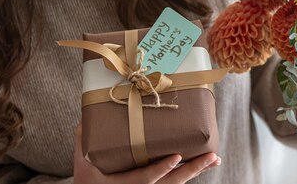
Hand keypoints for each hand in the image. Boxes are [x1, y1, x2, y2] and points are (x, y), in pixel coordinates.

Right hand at [73, 123, 220, 183]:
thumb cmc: (88, 181)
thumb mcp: (83, 164)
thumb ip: (84, 142)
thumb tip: (85, 118)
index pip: (145, 180)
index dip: (160, 170)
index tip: (177, 158)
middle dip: (192, 170)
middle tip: (211, 157)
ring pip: (177, 183)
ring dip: (197, 170)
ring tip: (214, 158)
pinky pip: (175, 182)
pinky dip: (191, 172)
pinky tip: (205, 162)